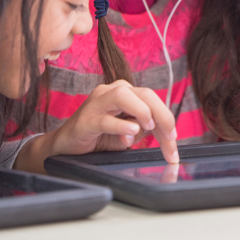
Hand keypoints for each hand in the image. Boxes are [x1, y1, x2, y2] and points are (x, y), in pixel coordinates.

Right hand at [16, 80, 178, 172]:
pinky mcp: (85, 120)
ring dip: (142, 111)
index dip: (167, 119)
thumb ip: (139, 130)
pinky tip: (130, 133)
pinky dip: (120, 125)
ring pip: (124, 96)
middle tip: (171, 137)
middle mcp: (112, 92)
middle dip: (162, 115)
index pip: (152, 100)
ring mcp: (97, 104)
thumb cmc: (97, 137)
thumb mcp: (125, 135)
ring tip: (150, 126)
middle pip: (144, 94)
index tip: (174, 141)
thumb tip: (152, 132)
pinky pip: (105, 119)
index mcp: (125, 93)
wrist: (65, 146)